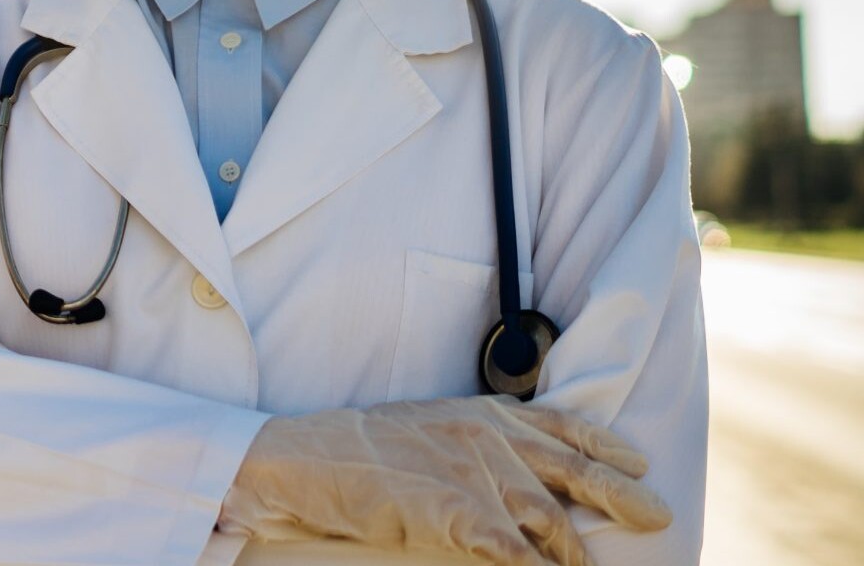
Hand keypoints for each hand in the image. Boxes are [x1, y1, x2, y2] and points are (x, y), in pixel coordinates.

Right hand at [217, 396, 669, 565]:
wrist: (307, 458)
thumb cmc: (357, 448)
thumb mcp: (425, 426)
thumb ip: (473, 441)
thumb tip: (512, 469)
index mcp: (481, 414)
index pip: (562, 424)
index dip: (606, 447)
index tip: (637, 461)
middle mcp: (489, 439)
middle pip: (576, 472)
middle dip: (623, 497)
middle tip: (659, 517)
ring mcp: (476, 475)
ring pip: (551, 522)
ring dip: (572, 553)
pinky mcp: (458, 513)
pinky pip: (516, 553)